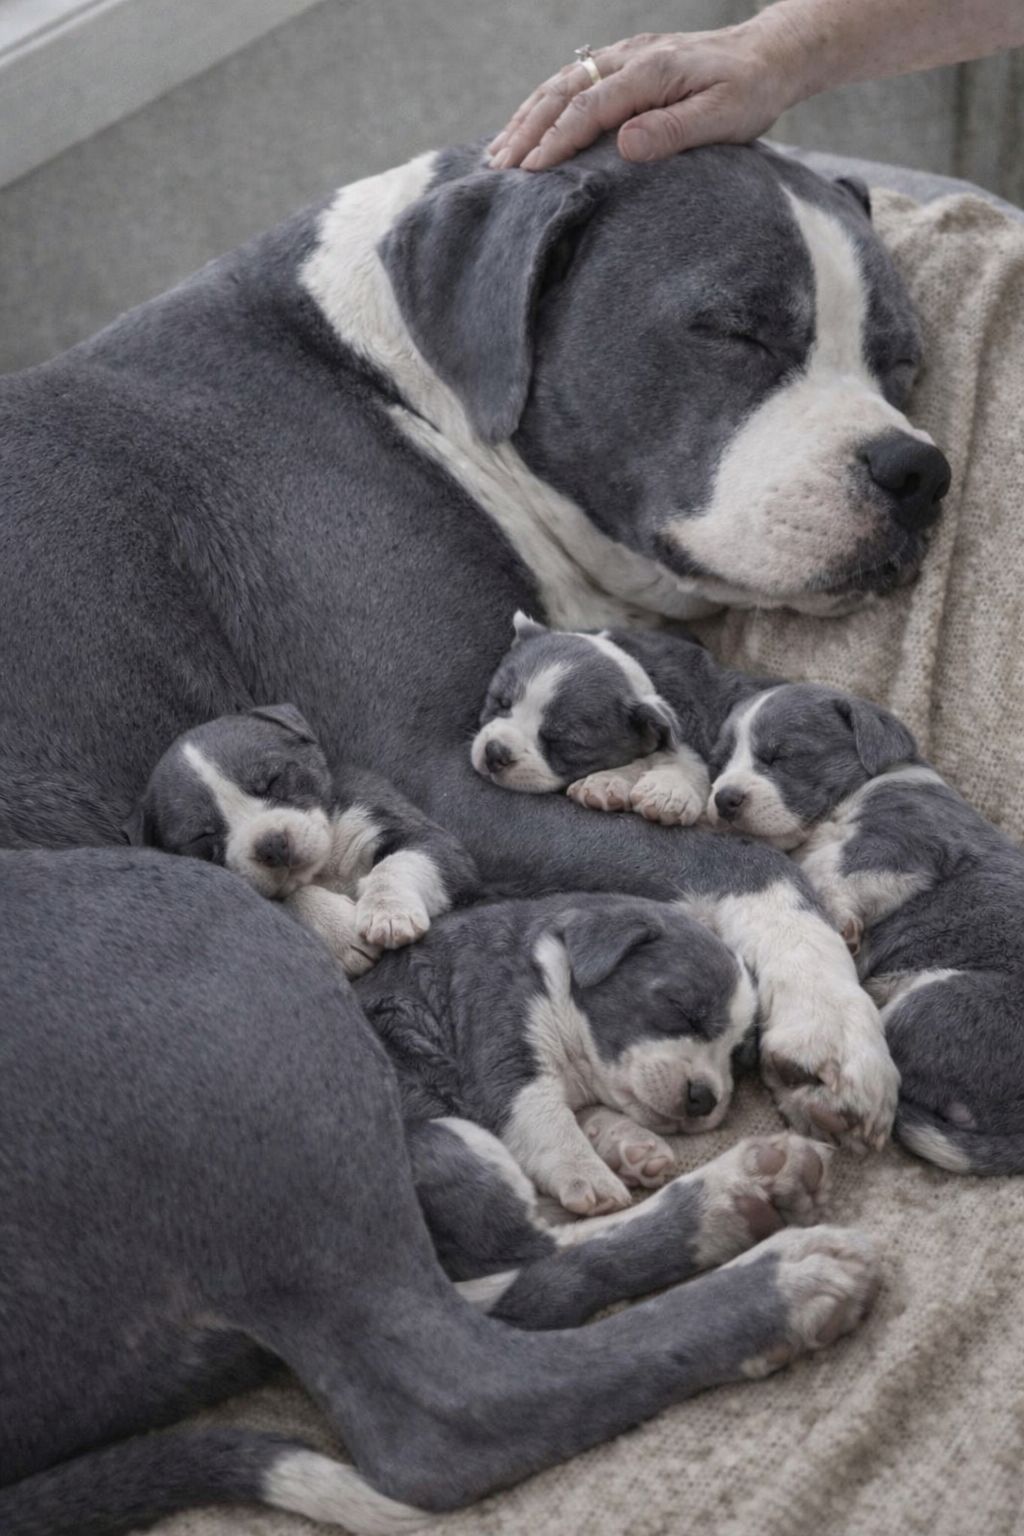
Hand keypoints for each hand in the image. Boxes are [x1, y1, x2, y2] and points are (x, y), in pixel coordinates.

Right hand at [488, 22, 801, 171]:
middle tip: (498, 169)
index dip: (555, 140)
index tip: (529, 172)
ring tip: (497, 154)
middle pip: (562, 92)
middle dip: (525, 131)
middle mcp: (630, 58)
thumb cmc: (750, 91)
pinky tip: (526, 129)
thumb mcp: (723, 117)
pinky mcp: (624, 62)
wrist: (769, 54)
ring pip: (560, 84)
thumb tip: (623, 144)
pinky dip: (542, 106)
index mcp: (652, 71)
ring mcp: (623, 57)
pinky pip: (572, 83)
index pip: (589, 108)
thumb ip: (673, 130)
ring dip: (525, 118)